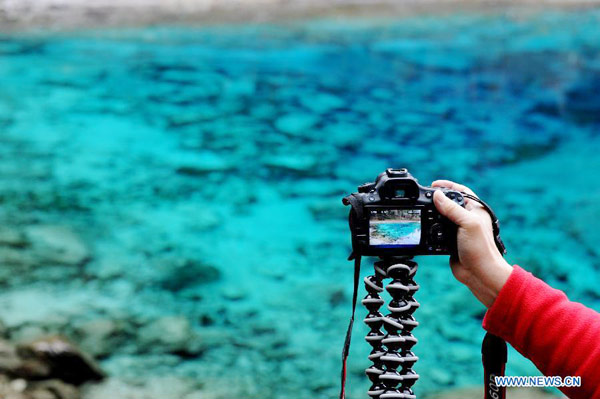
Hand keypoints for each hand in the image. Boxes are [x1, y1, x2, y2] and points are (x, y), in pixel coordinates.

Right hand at [432, 180, 512, 307]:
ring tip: (422, 210)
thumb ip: (452, 209)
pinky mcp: (450, 242)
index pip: (461, 191)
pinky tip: (425, 227)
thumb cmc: (480, 248)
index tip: (433, 184)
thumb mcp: (467, 223)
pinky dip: (431, 229)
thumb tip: (436, 195)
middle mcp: (467, 218)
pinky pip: (438, 231)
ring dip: (432, 214)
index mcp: (475, 210)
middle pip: (449, 203)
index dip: (447, 186)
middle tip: (424, 197)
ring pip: (442, 217)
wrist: (480, 274)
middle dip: (437, 200)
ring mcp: (459, 230)